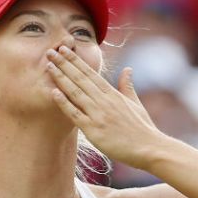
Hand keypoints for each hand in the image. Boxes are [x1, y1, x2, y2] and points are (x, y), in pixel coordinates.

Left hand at [46, 45, 164, 168]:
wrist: (149, 148)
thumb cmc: (143, 128)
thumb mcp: (136, 103)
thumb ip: (127, 86)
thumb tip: (127, 69)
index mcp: (113, 94)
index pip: (90, 73)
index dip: (76, 61)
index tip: (64, 49)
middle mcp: (104, 101)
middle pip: (80, 78)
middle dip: (64, 63)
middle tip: (50, 51)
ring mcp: (98, 114)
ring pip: (76, 92)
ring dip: (61, 78)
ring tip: (48, 66)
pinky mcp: (94, 130)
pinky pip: (75, 114)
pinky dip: (64, 103)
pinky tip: (53, 92)